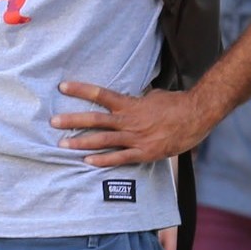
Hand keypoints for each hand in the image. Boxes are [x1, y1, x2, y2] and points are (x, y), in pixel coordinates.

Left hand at [52, 82, 217, 168]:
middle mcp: (129, 120)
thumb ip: (136, 101)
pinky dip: (102, 160)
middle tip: (54, 122)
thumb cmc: (176, 104)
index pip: (100, 94)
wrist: (197, 115)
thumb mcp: (153, 97)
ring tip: (63, 145)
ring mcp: (135, 137)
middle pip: (95, 119)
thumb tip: (128, 101)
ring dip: (81, 143)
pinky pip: (119, 157)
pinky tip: (87, 162)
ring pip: (103, 140)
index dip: (81, 90)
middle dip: (72, 121)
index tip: (63, 87)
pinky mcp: (144, 152)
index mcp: (130, 104)